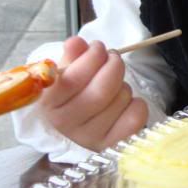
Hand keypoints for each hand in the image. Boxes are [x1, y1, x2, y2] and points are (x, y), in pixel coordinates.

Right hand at [38, 36, 147, 150]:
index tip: (97, 48)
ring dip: (123, 85)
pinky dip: (137, 104)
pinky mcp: (113, 144)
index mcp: (50, 103)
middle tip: (113, 58)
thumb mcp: (68, 70)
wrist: (80, 122)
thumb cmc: (74, 91)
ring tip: (115, 87)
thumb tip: (76, 43)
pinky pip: (136, 115)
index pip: (73, 79)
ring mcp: (90, 138)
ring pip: (121, 99)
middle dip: (114, 65)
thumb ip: (72, 54)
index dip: (91, 57)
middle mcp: (66, 124)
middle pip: (102, 90)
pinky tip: (125, 104)